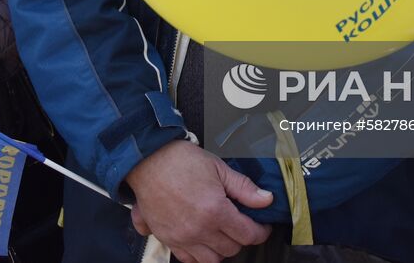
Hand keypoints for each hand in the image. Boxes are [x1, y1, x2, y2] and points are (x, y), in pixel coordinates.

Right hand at [124, 140, 272, 262]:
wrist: (147, 160)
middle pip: (231, 249)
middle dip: (241, 238)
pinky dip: (199, 255)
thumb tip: (266, 200)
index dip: (260, 232)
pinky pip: (188, 260)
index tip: (262, 226)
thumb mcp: (218, 167)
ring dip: (221, 249)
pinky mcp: (167, 239)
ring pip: (212, 260)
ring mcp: (182, 237)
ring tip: (222, 233)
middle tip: (241, 224)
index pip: (247, 235)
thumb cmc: (181, 160)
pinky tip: (202, 240)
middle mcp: (199, 229)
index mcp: (215, 210)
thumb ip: (244, 187)